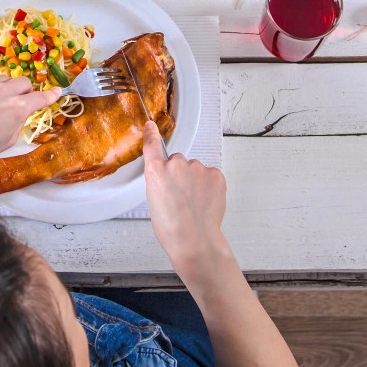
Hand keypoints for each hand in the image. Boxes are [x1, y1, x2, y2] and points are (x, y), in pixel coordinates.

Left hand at [0, 77, 60, 178]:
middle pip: (24, 82)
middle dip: (25, 92)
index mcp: (16, 108)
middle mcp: (2, 91)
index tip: (56, 91)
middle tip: (17, 103)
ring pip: (4, 80)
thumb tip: (24, 109)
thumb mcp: (8, 139)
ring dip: (5, 89)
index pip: (40, 97)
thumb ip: (20, 120)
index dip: (50, 95)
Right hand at [143, 121, 228, 274]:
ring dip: (195, 180)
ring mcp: (197, 168)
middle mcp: (176, 165)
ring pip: (195, 169)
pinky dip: (209, 185)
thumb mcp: (153, 201)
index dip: (151, 134)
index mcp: (155, 171)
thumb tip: (169, 177)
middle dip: (179, 173)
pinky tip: (205, 201)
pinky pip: (210, 174)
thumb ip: (159, 181)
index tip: (151, 126)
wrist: (194, 240)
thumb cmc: (171, 228)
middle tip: (180, 195)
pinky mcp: (215, 175)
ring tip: (193, 203)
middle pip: (177, 160)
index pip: (152, 145)